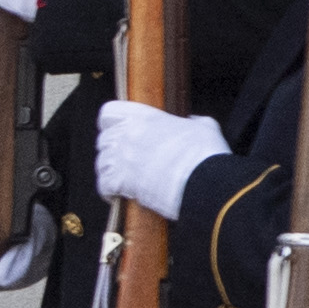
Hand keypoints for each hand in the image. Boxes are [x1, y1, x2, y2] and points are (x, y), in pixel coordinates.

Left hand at [92, 99, 213, 220]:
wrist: (205, 183)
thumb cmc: (206, 155)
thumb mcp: (205, 128)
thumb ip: (193, 122)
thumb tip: (192, 121)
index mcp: (145, 118)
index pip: (110, 112)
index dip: (111, 123)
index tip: (118, 131)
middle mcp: (129, 135)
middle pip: (104, 139)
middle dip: (112, 151)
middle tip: (124, 161)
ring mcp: (122, 158)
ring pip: (101, 163)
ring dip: (109, 172)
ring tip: (122, 180)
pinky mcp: (120, 181)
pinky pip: (103, 185)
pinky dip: (108, 191)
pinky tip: (117, 195)